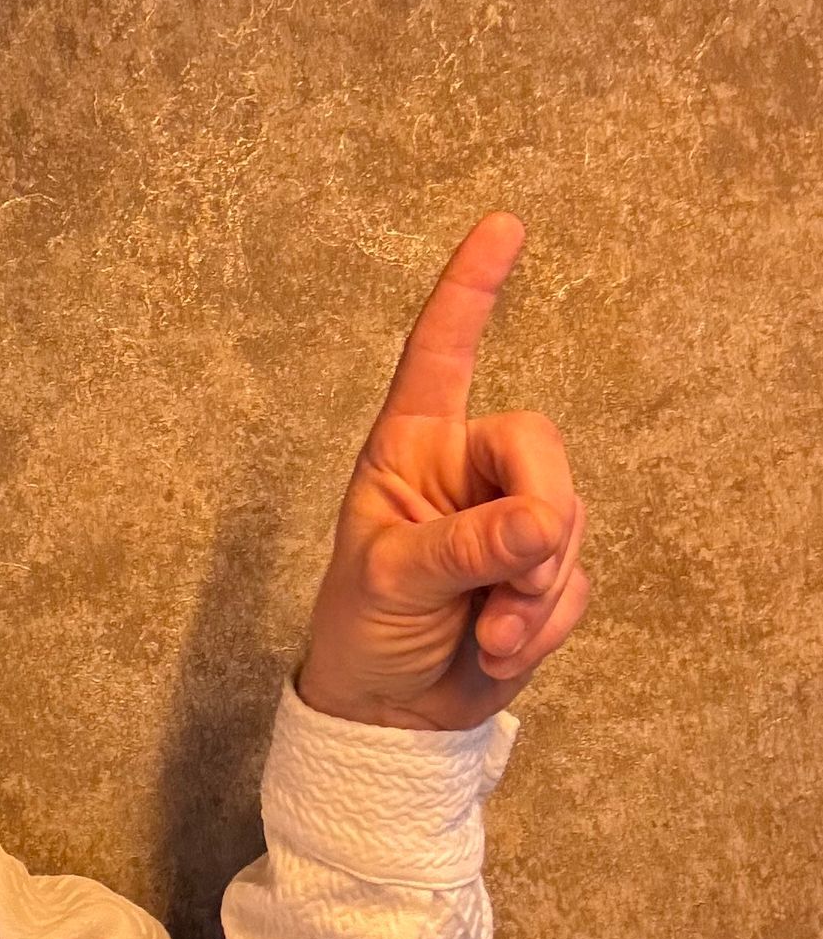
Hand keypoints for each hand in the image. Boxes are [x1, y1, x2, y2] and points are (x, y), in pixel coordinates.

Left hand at [295, 211, 589, 731]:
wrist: (388, 712)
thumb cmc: (361, 628)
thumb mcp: (391, 580)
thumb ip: (465, 545)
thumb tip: (545, 518)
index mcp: (409, 447)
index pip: (440, 353)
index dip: (470, 289)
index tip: (503, 226)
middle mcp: (464, 470)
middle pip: (538, 447)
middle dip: (537, 516)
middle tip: (509, 580)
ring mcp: (509, 520)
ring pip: (567, 522)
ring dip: (533, 589)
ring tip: (483, 630)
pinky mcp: (543, 573)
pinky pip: (577, 582)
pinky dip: (545, 623)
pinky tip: (497, 646)